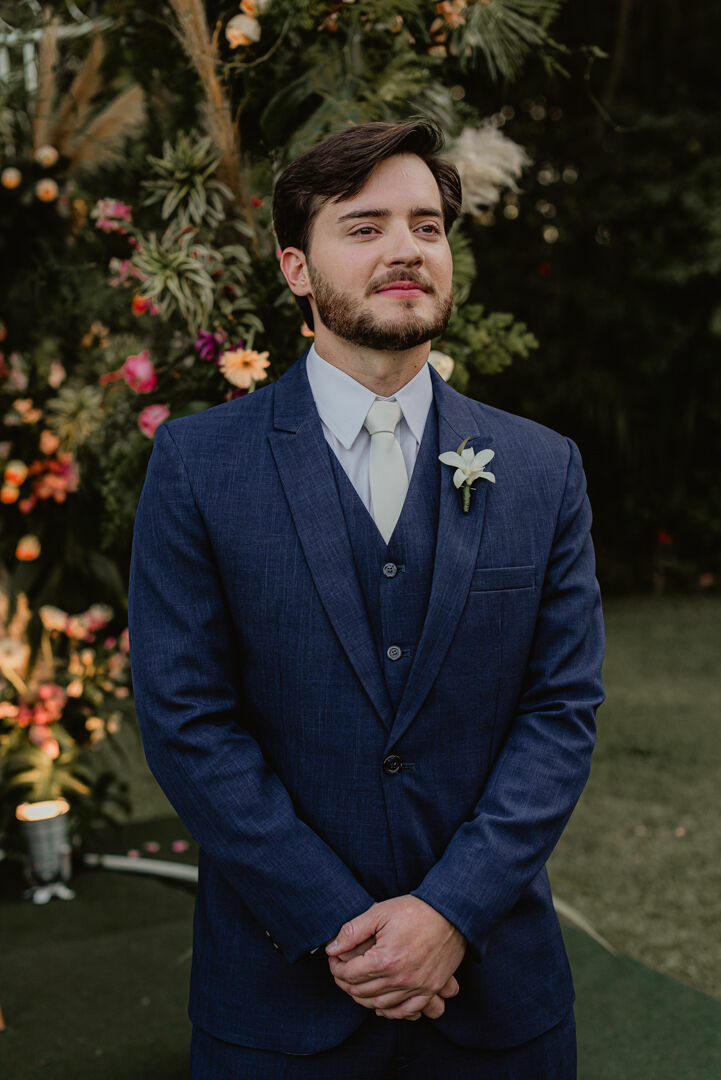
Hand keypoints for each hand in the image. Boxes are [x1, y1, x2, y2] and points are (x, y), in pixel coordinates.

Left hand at [326, 895, 465, 1020]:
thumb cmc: (415, 910)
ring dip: (363, 998)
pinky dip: (390, 1011)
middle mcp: (400, 979)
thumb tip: (332, 948)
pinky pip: (406, 1011)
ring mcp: (417, 987)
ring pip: (380, 1005)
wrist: (451, 913)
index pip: (350, 974)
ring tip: (356, 985)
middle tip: (341, 971)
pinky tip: (380, 1005)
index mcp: (385, 960)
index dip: (336, 967)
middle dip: (345, 982)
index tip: (334, 959)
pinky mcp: (430, 989)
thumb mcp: (379, 912)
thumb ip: (352, 931)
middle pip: (362, 991)